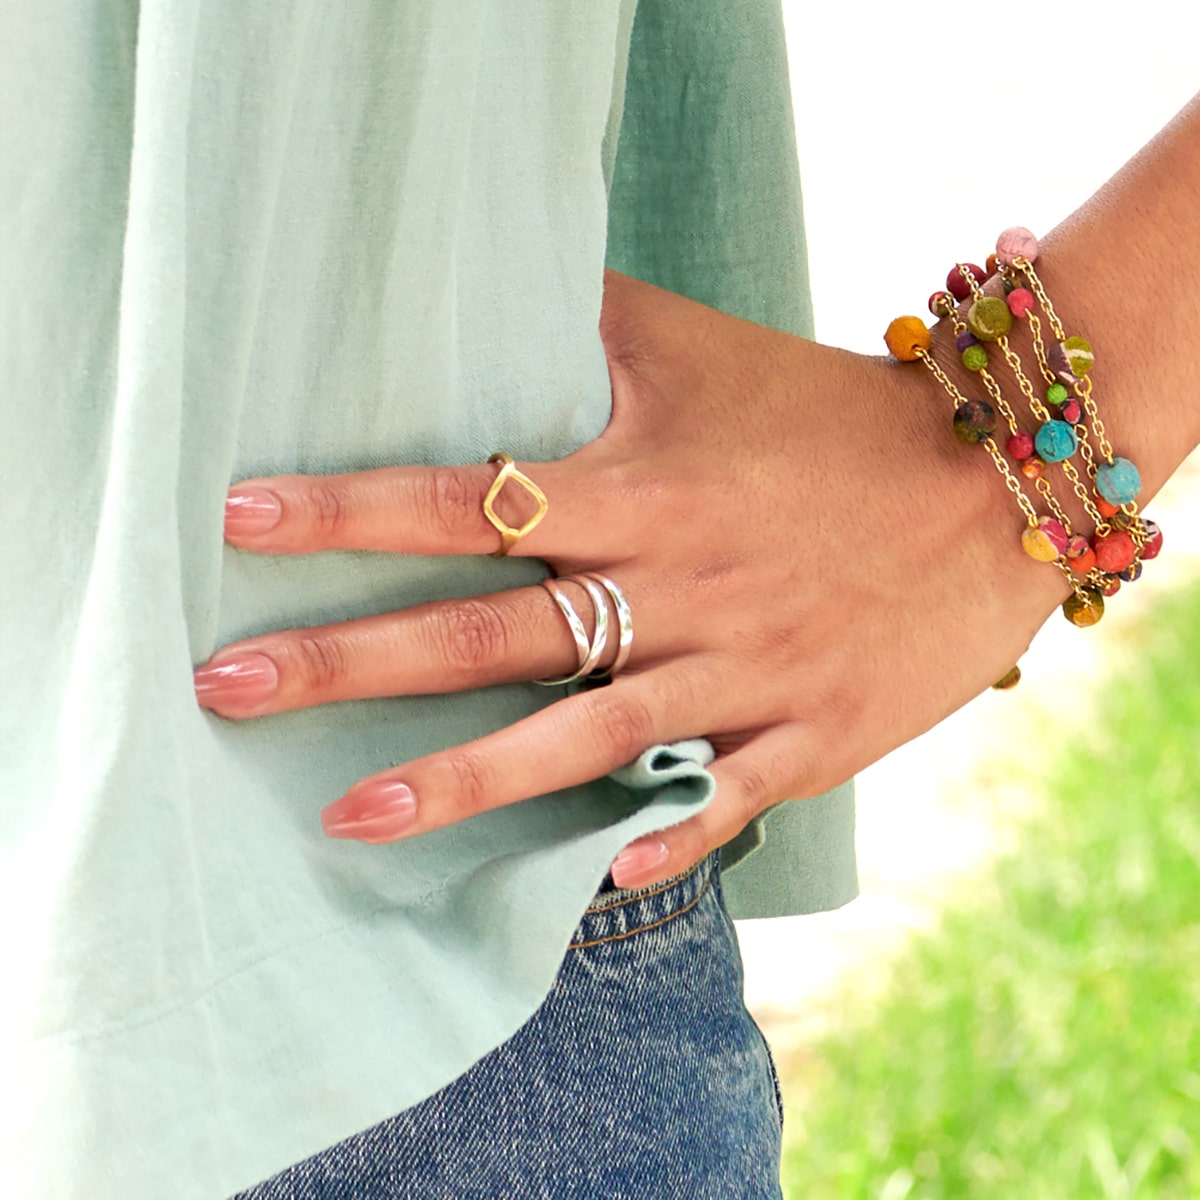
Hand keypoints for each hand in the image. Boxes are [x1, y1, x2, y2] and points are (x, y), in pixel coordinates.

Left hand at [194, 271, 1063, 887]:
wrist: (987, 491)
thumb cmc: (829, 416)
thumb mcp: (709, 352)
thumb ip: (597, 323)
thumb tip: (490, 277)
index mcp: (646, 490)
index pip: (469, 497)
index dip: (351, 511)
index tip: (241, 523)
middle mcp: (677, 589)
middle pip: (493, 631)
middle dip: (354, 662)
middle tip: (226, 689)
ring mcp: (741, 675)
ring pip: (580, 738)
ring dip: (463, 782)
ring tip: (346, 818)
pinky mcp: (807, 736)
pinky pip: (716, 801)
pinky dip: (653, 840)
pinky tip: (580, 886)